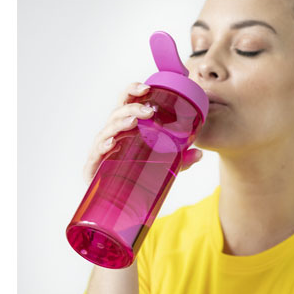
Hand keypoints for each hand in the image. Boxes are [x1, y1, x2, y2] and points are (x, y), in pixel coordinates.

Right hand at [83, 82, 203, 184]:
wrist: (119, 206)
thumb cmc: (136, 177)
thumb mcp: (164, 166)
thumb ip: (181, 160)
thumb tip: (200, 153)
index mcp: (126, 128)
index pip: (127, 103)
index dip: (133, 91)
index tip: (147, 87)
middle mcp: (112, 135)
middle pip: (117, 113)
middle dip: (131, 107)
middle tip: (148, 111)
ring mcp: (101, 150)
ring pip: (107, 130)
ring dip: (120, 123)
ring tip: (134, 122)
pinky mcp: (93, 167)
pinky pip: (96, 154)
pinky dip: (104, 146)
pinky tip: (112, 144)